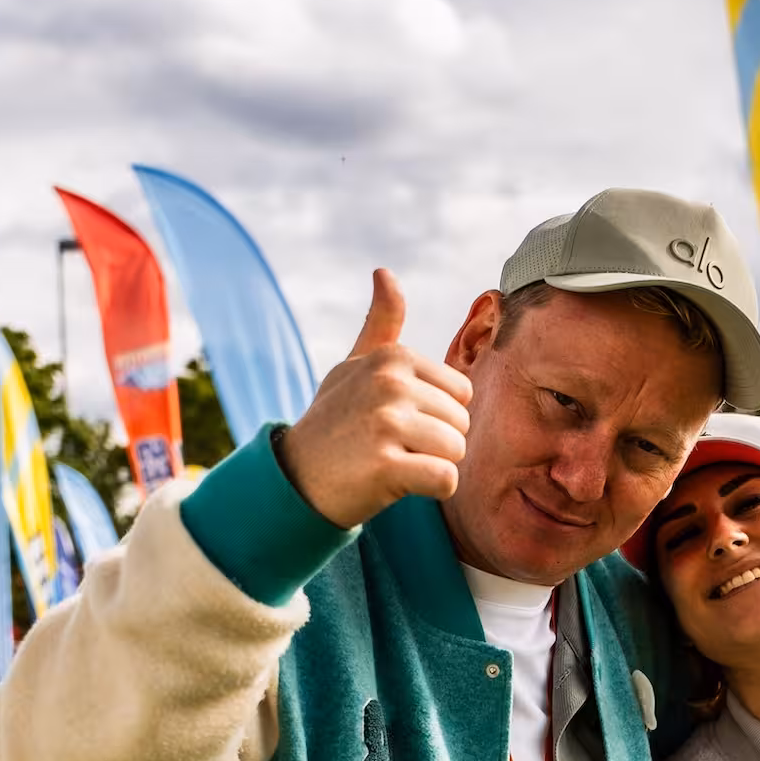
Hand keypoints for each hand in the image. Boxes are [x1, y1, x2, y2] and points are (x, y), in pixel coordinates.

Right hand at [276, 270, 472, 529]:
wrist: (297, 477)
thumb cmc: (335, 420)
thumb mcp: (355, 364)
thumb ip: (381, 322)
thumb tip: (384, 271)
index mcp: (393, 357)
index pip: (462, 393)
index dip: (438, 415)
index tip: (400, 422)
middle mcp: (390, 383)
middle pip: (462, 424)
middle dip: (437, 443)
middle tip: (394, 447)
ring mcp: (387, 423)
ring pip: (457, 452)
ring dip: (433, 467)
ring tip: (395, 462)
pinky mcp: (386, 466)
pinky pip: (446, 480)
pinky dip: (433, 489)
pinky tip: (401, 484)